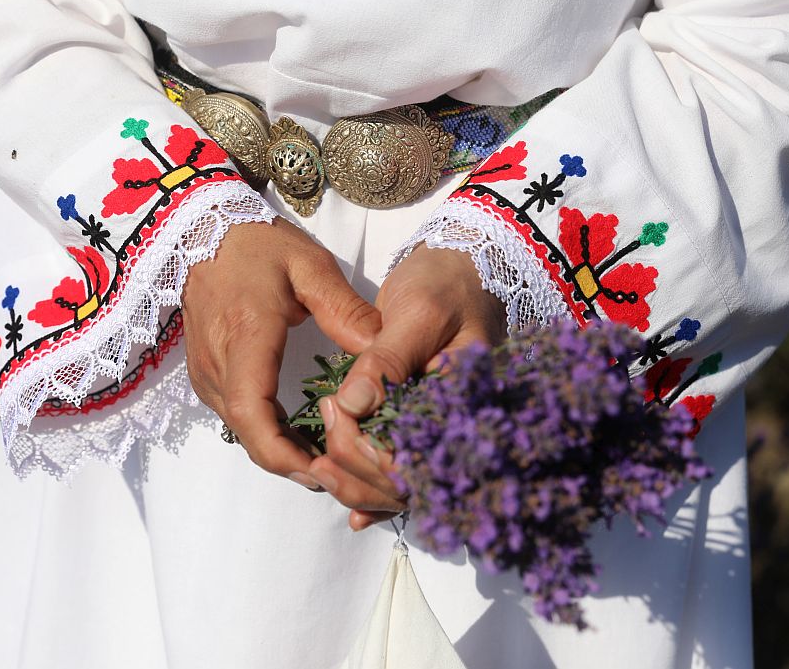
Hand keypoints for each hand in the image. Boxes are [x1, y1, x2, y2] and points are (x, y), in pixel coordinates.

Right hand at [182, 218, 380, 489]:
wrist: (201, 230)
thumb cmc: (257, 246)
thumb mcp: (309, 267)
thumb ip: (346, 311)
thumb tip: (382, 354)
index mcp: (245, 337)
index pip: (252, 413)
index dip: (283, 453)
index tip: (321, 469)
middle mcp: (218, 364)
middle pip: (248, 433)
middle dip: (291, 463)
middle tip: (340, 472)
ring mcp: (206, 371)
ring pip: (241, 429)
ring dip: (280, 450)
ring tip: (328, 456)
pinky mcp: (206, 373)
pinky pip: (236, 415)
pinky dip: (267, 432)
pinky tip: (301, 434)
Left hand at [307, 246, 507, 529]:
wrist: (467, 272)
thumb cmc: (448, 285)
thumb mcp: (419, 312)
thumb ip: (387, 360)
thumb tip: (353, 405)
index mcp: (464, 402)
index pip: (415, 453)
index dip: (367, 451)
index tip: (335, 415)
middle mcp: (458, 428)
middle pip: (407, 481)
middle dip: (356, 473)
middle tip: (322, 432)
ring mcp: (443, 433)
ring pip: (403, 486)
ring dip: (359, 487)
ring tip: (321, 467)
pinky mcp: (427, 429)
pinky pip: (407, 475)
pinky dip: (380, 497)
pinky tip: (355, 515)